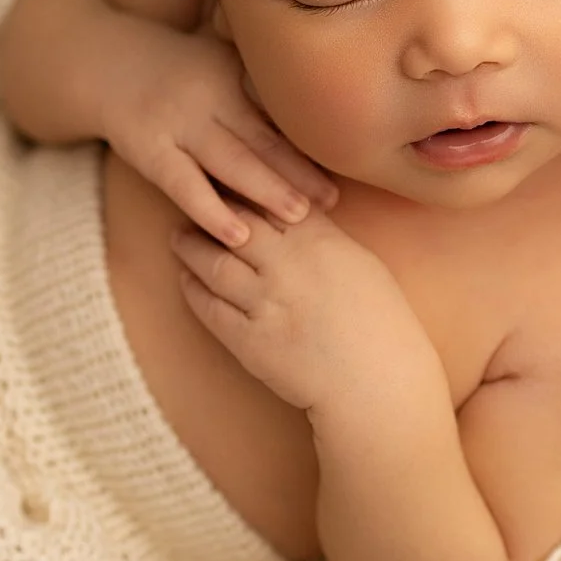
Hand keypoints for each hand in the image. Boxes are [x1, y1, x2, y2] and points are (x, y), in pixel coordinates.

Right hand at [102, 27, 338, 247]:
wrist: (108, 65)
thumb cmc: (182, 71)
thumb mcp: (222, 63)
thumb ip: (260, 91)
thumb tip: (318, 124)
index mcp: (232, 75)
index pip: (276, 113)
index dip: (308, 142)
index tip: (342, 167)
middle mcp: (207, 97)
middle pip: (260, 139)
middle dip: (298, 171)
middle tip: (331, 200)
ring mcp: (176, 125)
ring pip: (228, 163)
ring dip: (265, 191)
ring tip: (299, 216)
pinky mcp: (150, 152)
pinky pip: (183, 186)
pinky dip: (211, 211)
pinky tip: (237, 233)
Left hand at [171, 204, 437, 418]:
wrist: (377, 384)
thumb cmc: (381, 324)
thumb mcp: (362, 264)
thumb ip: (325, 236)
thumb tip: (294, 214)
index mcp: (321, 242)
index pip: (269, 198)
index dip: (244, 184)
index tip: (225, 175)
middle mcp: (289, 267)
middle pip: (235, 224)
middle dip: (210, 209)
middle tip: (190, 199)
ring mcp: (267, 304)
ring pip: (214, 263)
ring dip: (191, 247)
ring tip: (179, 237)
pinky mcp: (249, 341)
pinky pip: (209, 307)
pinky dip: (193, 288)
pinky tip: (186, 277)